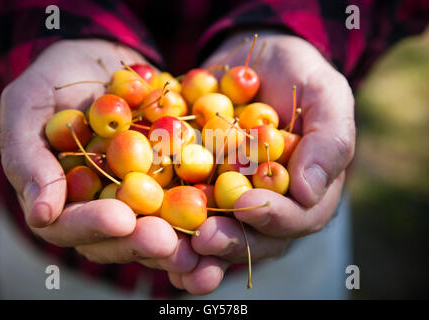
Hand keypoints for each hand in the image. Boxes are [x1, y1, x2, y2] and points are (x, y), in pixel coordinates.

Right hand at [0, 39, 200, 288]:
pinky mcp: (174, 183)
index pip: (70, 226)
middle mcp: (103, 207)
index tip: (121, 218)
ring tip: (203, 250)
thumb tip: (40, 213)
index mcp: (63, 198)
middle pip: (120, 239)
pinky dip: (210, 216)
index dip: (93, 227)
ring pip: (159, 232)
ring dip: (182, 246)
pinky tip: (231, 220)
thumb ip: (27, 156)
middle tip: (168, 242)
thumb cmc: (57, 79)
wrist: (105, 59)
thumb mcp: (28, 105)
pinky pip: (191, 203)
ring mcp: (141, 199)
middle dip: (144, 243)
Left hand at [176, 31, 354, 290]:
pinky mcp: (198, 188)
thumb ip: (328, 139)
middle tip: (202, 239)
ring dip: (192, 249)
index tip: (247, 204)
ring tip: (170, 252)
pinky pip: (181, 211)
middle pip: (252, 237)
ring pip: (215, 234)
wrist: (252, 61)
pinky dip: (164, 223)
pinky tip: (144, 229)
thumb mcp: (324, 94)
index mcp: (305, 192)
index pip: (296, 218)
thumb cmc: (297, 74)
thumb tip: (309, 193)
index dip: (273, 217)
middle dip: (227, 240)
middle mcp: (268, 206)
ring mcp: (231, 200)